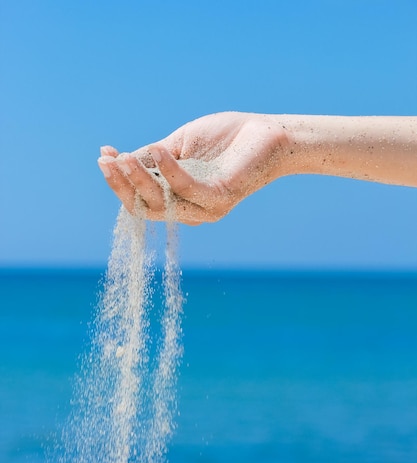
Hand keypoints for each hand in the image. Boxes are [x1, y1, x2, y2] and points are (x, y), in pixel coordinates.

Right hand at [97, 112, 290, 224]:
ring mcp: (206, 207)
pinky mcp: (220, 197)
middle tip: (106, 161)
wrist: (266, 134)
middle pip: (146, 207)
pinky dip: (170, 170)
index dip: (119, 183)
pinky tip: (159, 149)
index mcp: (178, 199)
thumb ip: (153, 157)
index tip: (103, 157)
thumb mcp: (180, 146)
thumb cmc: (224, 139)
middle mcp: (190, 210)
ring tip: (123, 157)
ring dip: (139, 180)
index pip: (141, 200)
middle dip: (122, 185)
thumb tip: (118, 159)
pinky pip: (188, 188)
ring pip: (162, 202)